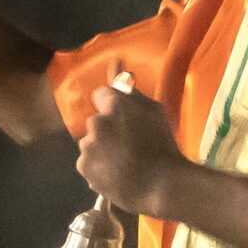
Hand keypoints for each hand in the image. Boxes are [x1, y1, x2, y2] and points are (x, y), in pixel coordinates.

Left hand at [77, 83, 184, 216]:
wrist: (161, 185)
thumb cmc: (163, 145)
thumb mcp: (155, 110)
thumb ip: (132, 89)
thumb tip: (116, 62)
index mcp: (115, 105)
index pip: (100, 95)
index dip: (112, 106)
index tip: (123, 118)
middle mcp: (96, 122)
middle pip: (95, 121)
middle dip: (106, 129)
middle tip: (127, 144)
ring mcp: (88, 146)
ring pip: (90, 142)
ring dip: (101, 148)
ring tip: (122, 162)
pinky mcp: (83, 166)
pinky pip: (87, 162)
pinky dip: (97, 167)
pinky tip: (115, 173)